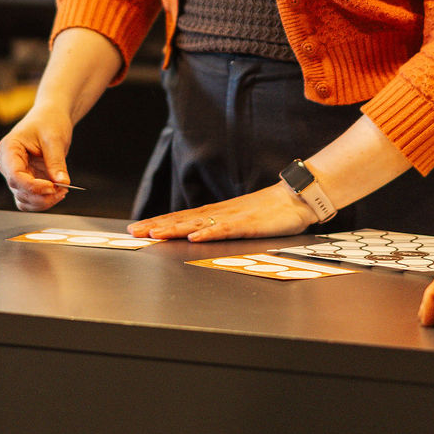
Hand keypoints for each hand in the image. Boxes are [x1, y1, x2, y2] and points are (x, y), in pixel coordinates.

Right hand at [0, 106, 75, 211]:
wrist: (51, 117)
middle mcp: (8, 164)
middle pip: (19, 190)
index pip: (15, 176)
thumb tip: (62, 182)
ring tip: (62, 190)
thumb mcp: (54, 139)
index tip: (53, 187)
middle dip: (42, 194)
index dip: (34, 186)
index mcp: (9, 148)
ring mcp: (15, 174)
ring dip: (43, 201)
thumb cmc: (48, 121)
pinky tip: (57, 192)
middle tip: (63, 189)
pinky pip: (30, 199)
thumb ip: (56, 162)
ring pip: (23, 199)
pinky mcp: (26, 180)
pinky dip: (43, 200)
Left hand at [127, 182, 312, 241]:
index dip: (158, 222)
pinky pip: (227, 229)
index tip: (137, 228)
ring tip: (154, 234)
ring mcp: (234, 217)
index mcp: (218, 212)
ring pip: (199, 223)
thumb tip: (201, 235)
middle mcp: (221, 212)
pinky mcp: (250, 224)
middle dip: (157, 225)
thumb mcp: (242, 221)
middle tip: (134, 232)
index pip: (182, 217)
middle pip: (183, 219)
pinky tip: (194, 236)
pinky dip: (209, 233)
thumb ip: (223, 227)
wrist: (299, 197)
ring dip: (175, 228)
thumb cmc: (272, 211)